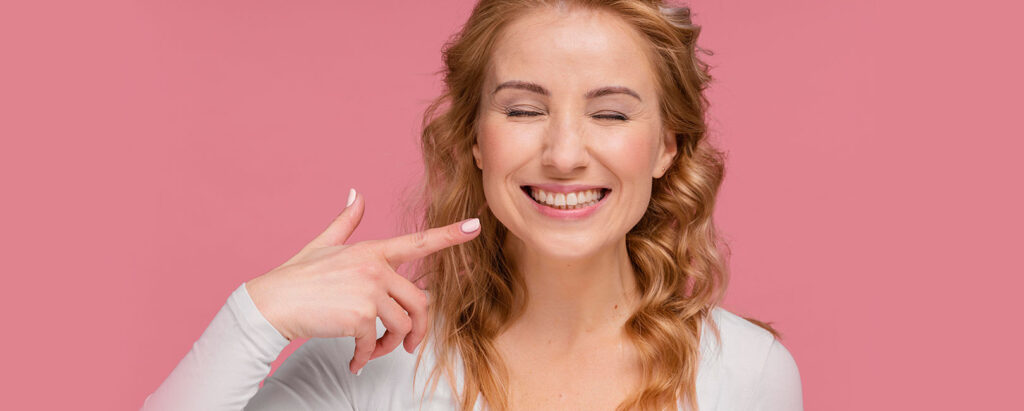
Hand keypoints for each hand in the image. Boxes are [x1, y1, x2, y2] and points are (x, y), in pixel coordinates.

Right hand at [245, 189, 480, 373]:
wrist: (270, 305)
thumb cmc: (296, 277)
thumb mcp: (323, 244)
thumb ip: (346, 221)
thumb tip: (356, 192)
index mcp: (371, 251)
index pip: (419, 242)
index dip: (450, 235)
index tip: (476, 226)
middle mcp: (375, 267)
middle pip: (419, 302)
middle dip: (418, 330)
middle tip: (406, 346)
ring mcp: (369, 290)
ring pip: (403, 326)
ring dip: (390, 347)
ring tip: (374, 352)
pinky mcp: (361, 316)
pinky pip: (377, 342)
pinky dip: (367, 357)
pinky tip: (354, 362)